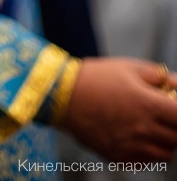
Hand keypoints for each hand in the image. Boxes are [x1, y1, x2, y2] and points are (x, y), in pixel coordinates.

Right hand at [62, 58, 176, 161]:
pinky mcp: (119, 156)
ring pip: (165, 154)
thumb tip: (175, 82)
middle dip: (175, 126)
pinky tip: (138, 136)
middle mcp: (143, 129)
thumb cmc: (97, 77)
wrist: (63, 96)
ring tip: (153, 126)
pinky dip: (149, 152)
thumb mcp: (128, 68)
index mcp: (148, 104)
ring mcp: (131, 146)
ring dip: (166, 141)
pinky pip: (146, 161)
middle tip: (165, 114)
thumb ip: (157, 76)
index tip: (174, 104)